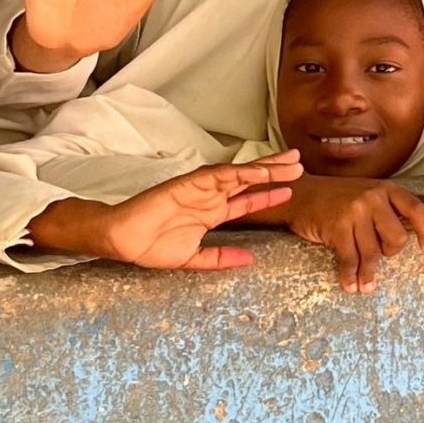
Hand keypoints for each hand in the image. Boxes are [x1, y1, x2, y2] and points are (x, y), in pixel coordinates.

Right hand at [28, 151, 303, 269]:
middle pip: (249, 181)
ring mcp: (201, 188)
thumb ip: (220, 258)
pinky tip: (261, 171)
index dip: (268, 195)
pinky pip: (220, 175)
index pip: (246, 201)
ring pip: (241, 173)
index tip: (291, 191)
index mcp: (211, 212)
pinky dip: (242, 172)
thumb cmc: (151, 246)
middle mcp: (210, 196)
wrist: (122, 239)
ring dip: (266, 167)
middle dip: (275, 173)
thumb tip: (250, 261)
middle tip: (301, 166)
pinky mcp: (190, 183)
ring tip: (291, 162)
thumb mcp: (193, 258)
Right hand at [275, 175, 423, 293]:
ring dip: (368, 274)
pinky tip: (350, 285)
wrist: (301, 194)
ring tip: (365, 286)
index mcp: (386, 189)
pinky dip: (351, 276)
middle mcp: (373, 197)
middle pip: (397, 238)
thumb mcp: (366, 194)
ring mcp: (355, 211)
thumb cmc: (337, 199)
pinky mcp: (337, 226)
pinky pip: (351, 259)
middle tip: (376, 255)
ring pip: (373, 253)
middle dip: (389, 253)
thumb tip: (407, 238)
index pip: (416, 209)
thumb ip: (385, 210)